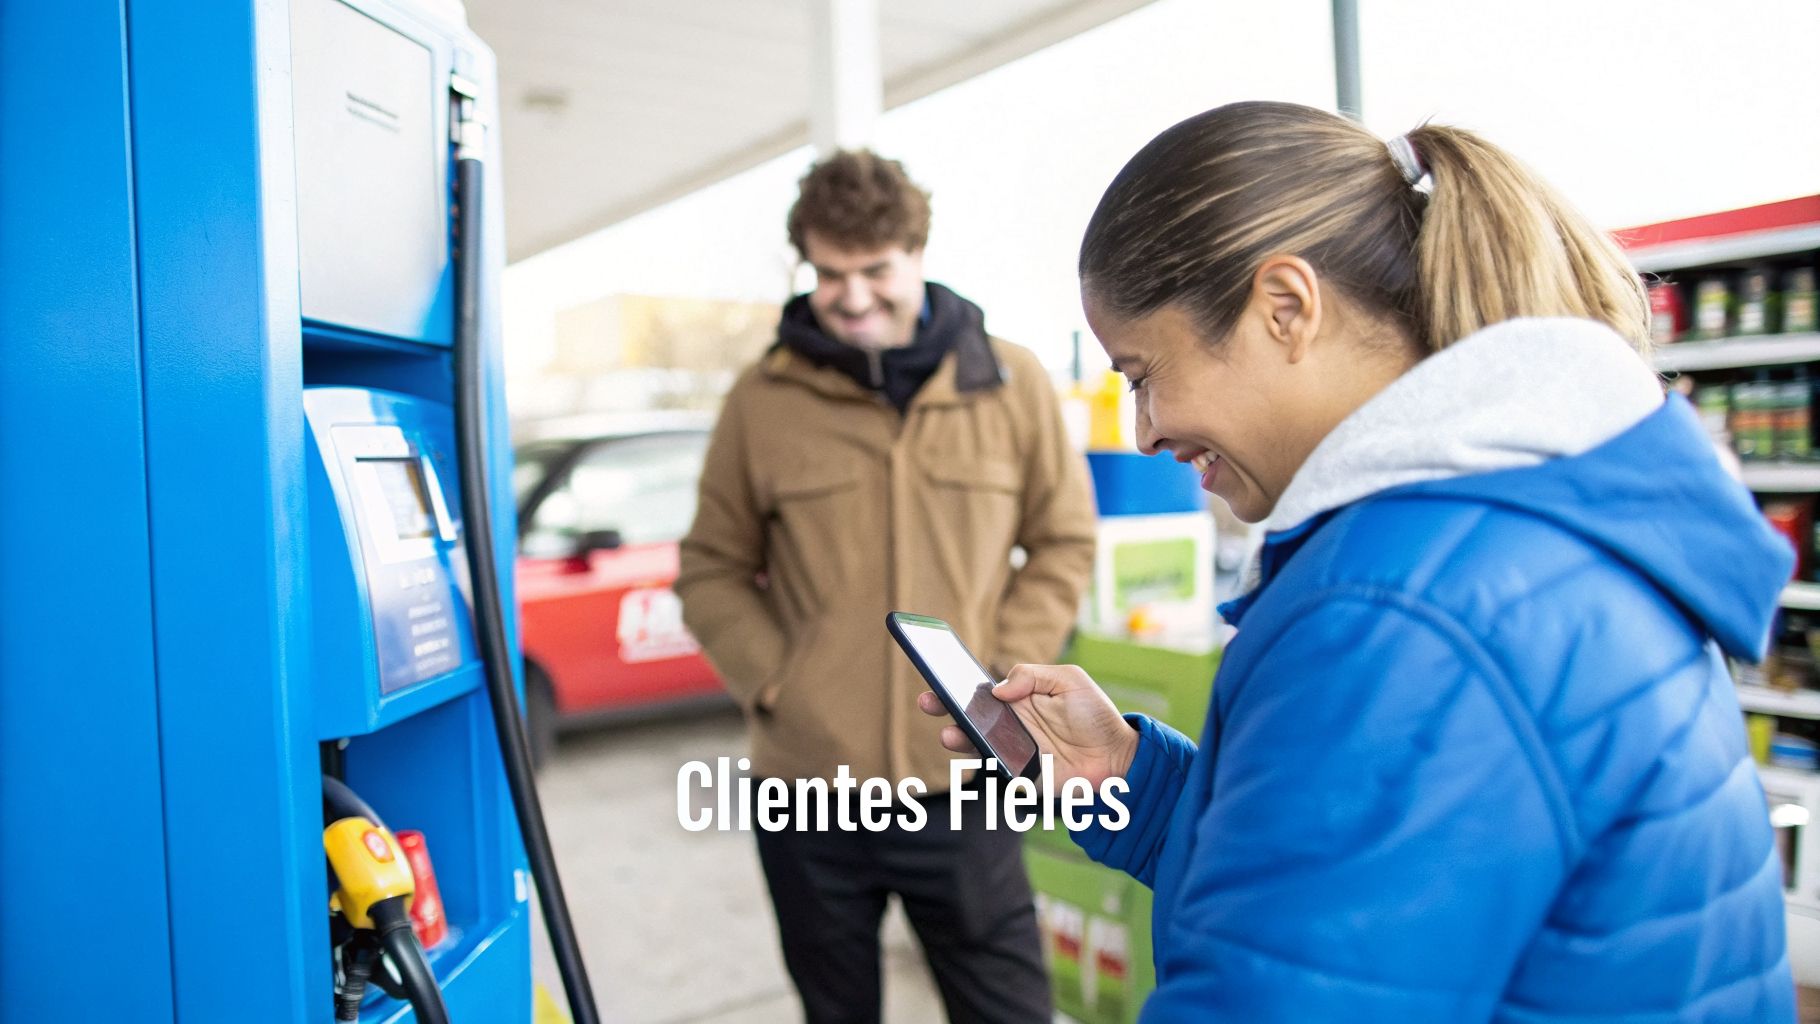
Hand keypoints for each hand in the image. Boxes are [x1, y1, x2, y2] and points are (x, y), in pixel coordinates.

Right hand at [917, 663, 1138, 789]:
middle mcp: (1010, 725)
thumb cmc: (1096, 715)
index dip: (957, 683)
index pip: (981, 690)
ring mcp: (1013, 750)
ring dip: (959, 738)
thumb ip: (1033, 676)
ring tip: (949, 732)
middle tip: (928, 701)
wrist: (1120, 755)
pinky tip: (981, 752)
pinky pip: (997, 769)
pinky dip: (986, 762)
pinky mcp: (1022, 775)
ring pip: (976, 744)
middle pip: (969, 716)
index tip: (937, 673)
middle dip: (944, 708)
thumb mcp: (1070, 680)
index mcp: (1019, 699)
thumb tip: (999, 690)